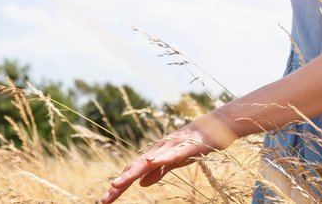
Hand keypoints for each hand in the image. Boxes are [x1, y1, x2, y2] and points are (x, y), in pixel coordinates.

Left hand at [100, 111, 237, 203]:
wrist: (217, 124)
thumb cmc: (196, 143)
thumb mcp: (175, 162)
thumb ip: (158, 172)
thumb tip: (141, 185)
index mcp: (156, 155)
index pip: (133, 172)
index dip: (120, 186)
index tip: (105, 200)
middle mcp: (159, 149)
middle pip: (135, 168)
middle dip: (119, 184)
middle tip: (104, 200)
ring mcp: (171, 146)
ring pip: (148, 161)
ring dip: (132, 173)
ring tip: (117, 184)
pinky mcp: (185, 146)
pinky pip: (171, 153)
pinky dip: (160, 158)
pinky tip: (149, 162)